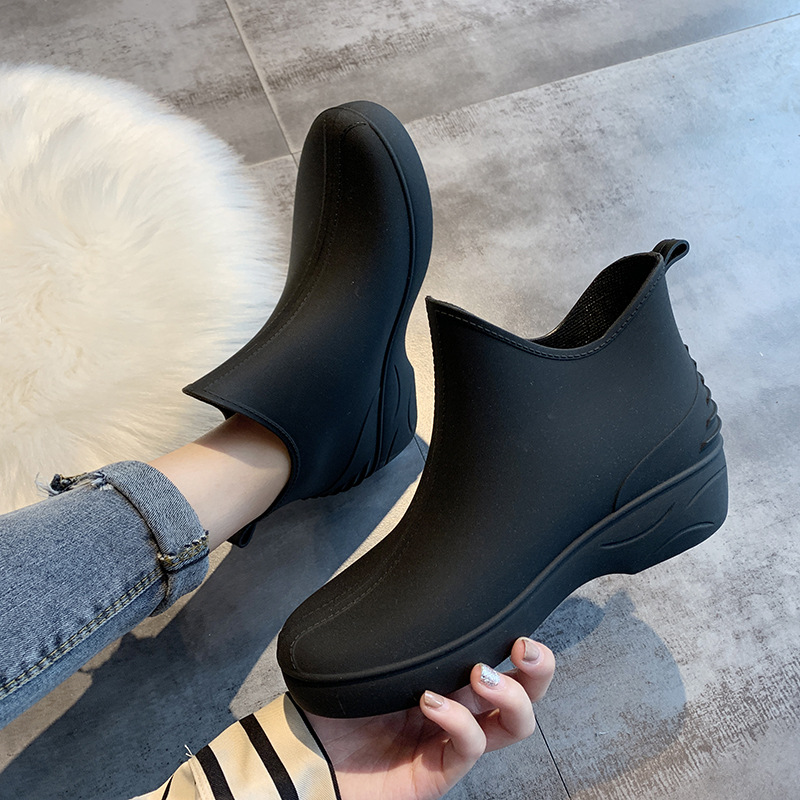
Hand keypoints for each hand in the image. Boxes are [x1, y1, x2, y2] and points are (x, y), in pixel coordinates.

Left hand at [305, 637, 554, 799]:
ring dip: (511, 696)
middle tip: (525, 648)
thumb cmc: (332, 699)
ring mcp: (450, 739)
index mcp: (446, 673)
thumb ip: (392, 625)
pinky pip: (466, 747)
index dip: (518, 640)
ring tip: (482, 676)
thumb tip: (405, 574)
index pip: (497, 655)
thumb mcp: (365, 652)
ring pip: (512, 725)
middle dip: (539, 669)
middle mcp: (458, 705)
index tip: (517, 620)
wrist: (305, 751)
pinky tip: (430, 702)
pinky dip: (456, 720)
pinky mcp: (438, 771)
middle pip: (524, 692)